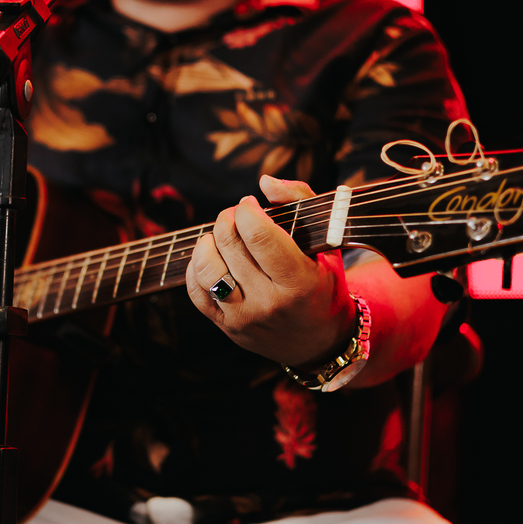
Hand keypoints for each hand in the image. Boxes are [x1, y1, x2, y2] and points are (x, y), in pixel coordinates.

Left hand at [185, 175, 355, 368]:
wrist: (319, 341)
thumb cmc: (323, 284)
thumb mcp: (327, 242)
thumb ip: (300, 201)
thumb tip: (264, 182)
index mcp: (299, 282)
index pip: (259, 236)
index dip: (246, 211)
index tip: (250, 204)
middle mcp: (269, 303)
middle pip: (230, 245)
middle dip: (228, 218)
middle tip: (237, 215)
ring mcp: (243, 317)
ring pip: (207, 267)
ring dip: (209, 241)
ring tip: (223, 235)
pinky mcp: (225, 327)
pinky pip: (196, 290)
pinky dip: (197, 266)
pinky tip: (213, 256)